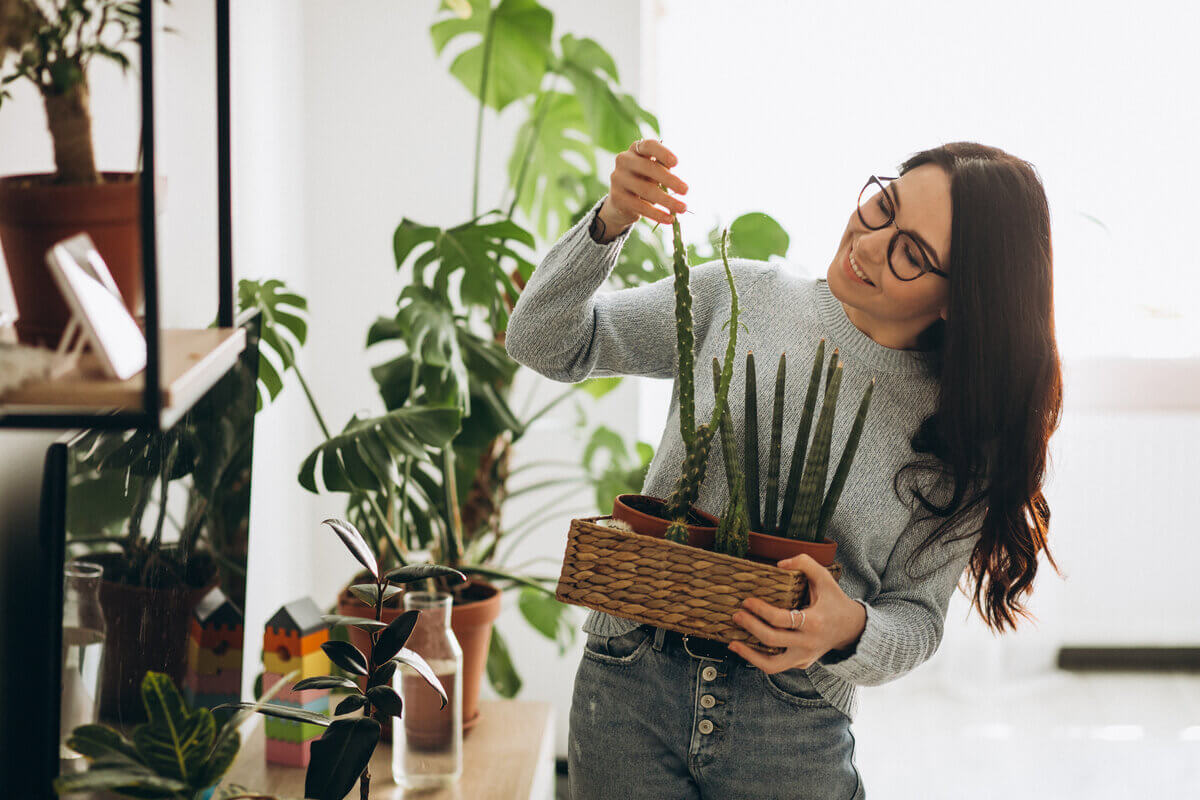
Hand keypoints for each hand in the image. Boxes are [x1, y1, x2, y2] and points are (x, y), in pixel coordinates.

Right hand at [601, 138, 688, 229]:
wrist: (621, 202)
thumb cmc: (644, 180)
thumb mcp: (654, 172)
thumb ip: (663, 170)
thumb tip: (678, 181)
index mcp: (636, 149)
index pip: (649, 145)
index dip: (663, 153)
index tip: (676, 163)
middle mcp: (624, 160)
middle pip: (649, 168)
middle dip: (670, 180)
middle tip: (686, 190)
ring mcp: (618, 178)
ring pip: (646, 190)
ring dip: (667, 201)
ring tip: (683, 208)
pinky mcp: (617, 197)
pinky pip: (640, 207)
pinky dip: (657, 214)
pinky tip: (669, 219)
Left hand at [727, 553, 866, 672]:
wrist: (852, 628)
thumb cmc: (834, 600)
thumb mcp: (825, 578)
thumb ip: (805, 563)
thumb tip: (779, 564)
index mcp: (814, 622)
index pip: (781, 619)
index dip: (760, 610)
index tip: (747, 601)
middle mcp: (809, 643)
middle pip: (773, 639)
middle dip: (750, 627)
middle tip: (736, 615)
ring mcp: (805, 657)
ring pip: (773, 665)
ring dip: (749, 655)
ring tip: (733, 643)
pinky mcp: (802, 663)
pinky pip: (777, 666)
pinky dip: (759, 659)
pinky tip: (746, 648)